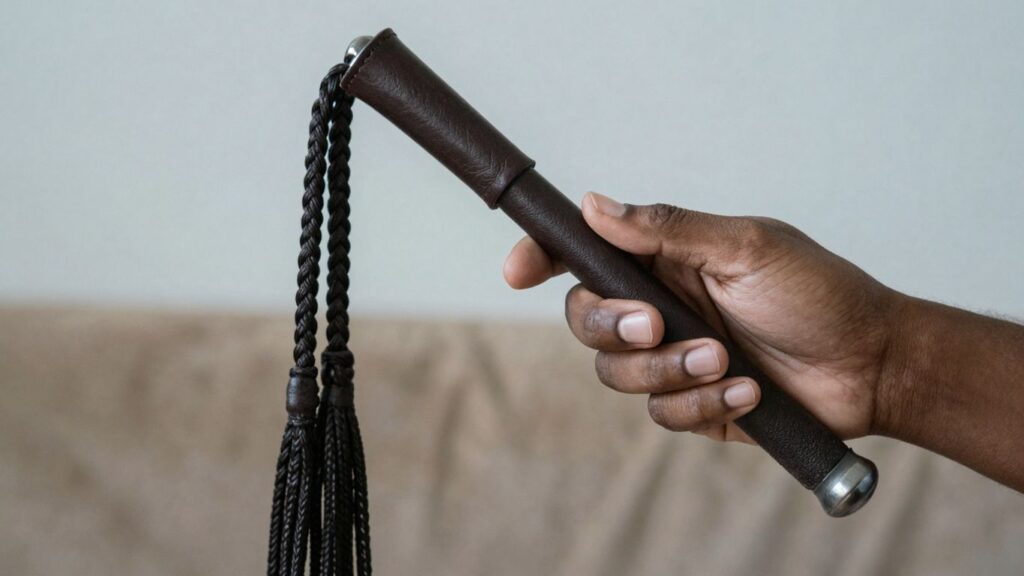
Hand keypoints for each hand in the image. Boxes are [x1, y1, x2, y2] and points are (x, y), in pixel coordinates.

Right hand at [503, 192, 902, 442]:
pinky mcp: (691, 404)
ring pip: (617, 374)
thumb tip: (595, 203)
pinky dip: (703, 402)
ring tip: (726, 360)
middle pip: (585, 320)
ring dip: (669, 371)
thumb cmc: (818, 293)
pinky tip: (749, 390)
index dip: (542, 257)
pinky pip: (662, 414)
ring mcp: (672, 358)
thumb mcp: (746, 247)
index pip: (584, 255)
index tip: (518, 270)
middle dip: (613, 327)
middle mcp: (658, 306)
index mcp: (664, 260)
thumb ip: (666, 230)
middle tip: (659, 325)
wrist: (871, 365)